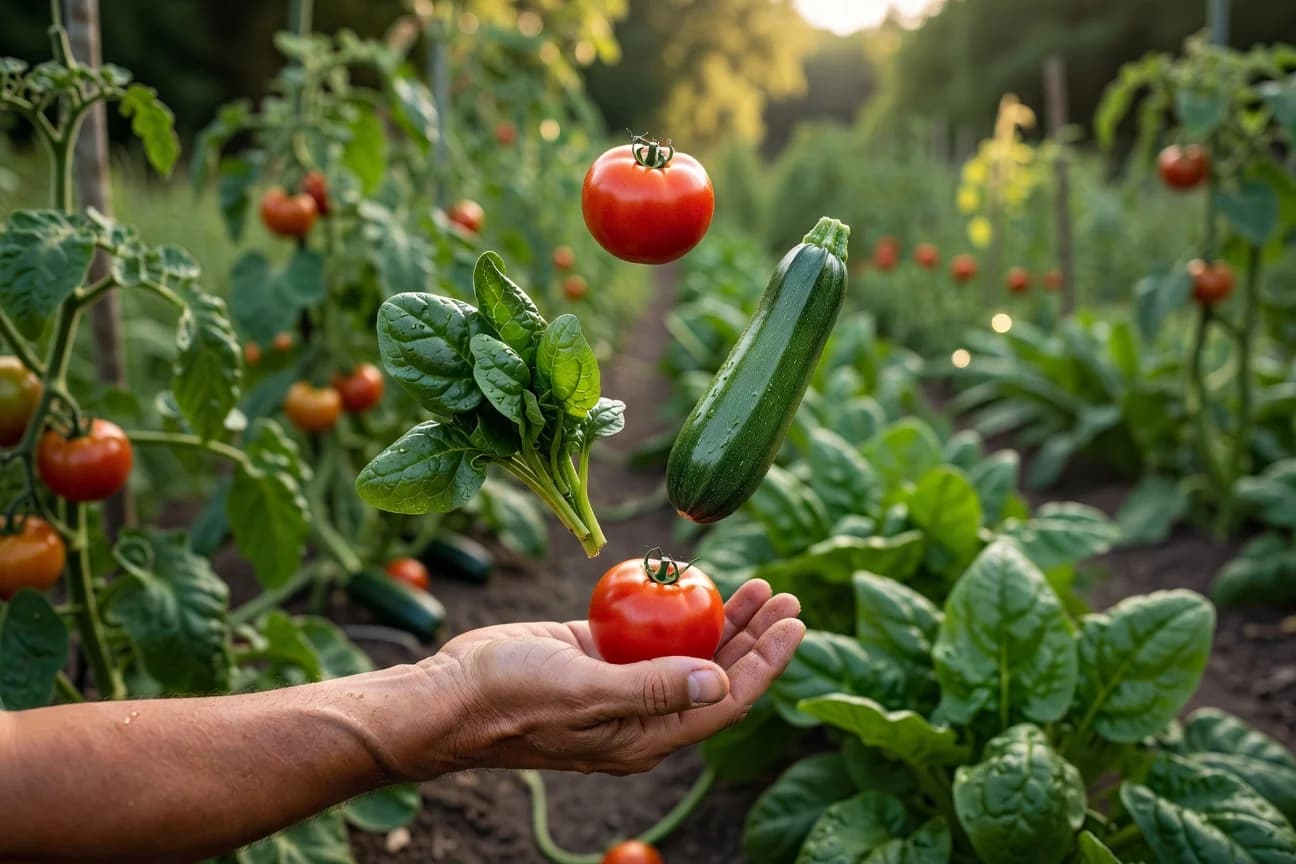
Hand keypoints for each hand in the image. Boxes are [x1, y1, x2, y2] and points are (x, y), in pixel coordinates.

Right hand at [416, 579, 802, 775]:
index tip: (794, 625)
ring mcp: (621, 682)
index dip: (765, 664)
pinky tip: (693, 580)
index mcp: (647, 736)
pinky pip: (649, 631)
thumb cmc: (511, 701)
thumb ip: (653, 691)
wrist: (450, 695)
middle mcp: (643, 713)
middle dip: (755, 637)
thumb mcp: (585, 694)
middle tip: (787, 597)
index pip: (725, 701)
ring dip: (724, 619)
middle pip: (717, 673)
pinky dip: (675, 607)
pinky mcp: (599, 655)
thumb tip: (722, 684)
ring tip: (760, 586)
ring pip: (689, 649)